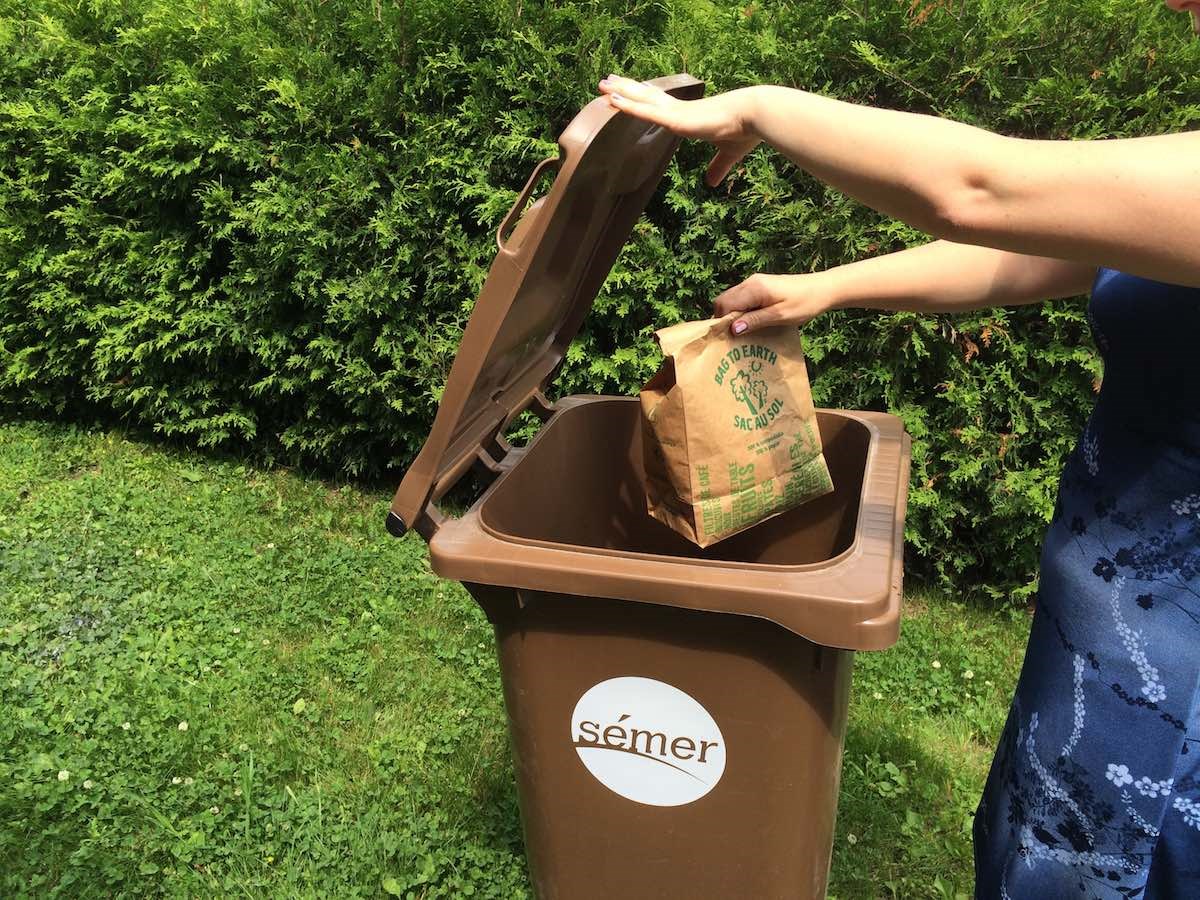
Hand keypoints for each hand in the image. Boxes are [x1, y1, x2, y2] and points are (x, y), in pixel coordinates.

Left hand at [598, 74, 759, 186]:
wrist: (755, 116)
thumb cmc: (745, 131)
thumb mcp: (728, 154)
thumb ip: (718, 167)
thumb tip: (712, 183)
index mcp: (690, 116)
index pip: (661, 104)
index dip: (645, 98)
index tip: (632, 92)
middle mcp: (679, 110)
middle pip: (646, 95)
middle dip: (627, 89)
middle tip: (608, 81)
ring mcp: (676, 112)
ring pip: (641, 99)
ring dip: (620, 92)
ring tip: (601, 85)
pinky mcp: (676, 118)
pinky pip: (646, 111)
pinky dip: (628, 106)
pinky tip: (612, 101)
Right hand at [713, 273, 834, 334]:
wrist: (824, 289)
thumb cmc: (805, 303)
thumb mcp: (780, 316)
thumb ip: (755, 320)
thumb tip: (733, 329)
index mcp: (754, 288)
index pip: (725, 304)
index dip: (722, 321)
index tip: (728, 338)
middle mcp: (750, 282)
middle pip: (724, 300)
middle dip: (724, 318)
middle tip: (733, 338)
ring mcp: (754, 282)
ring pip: (732, 299)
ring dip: (733, 315)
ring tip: (743, 332)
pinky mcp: (760, 286)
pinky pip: (741, 298)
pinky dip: (741, 310)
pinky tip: (751, 322)